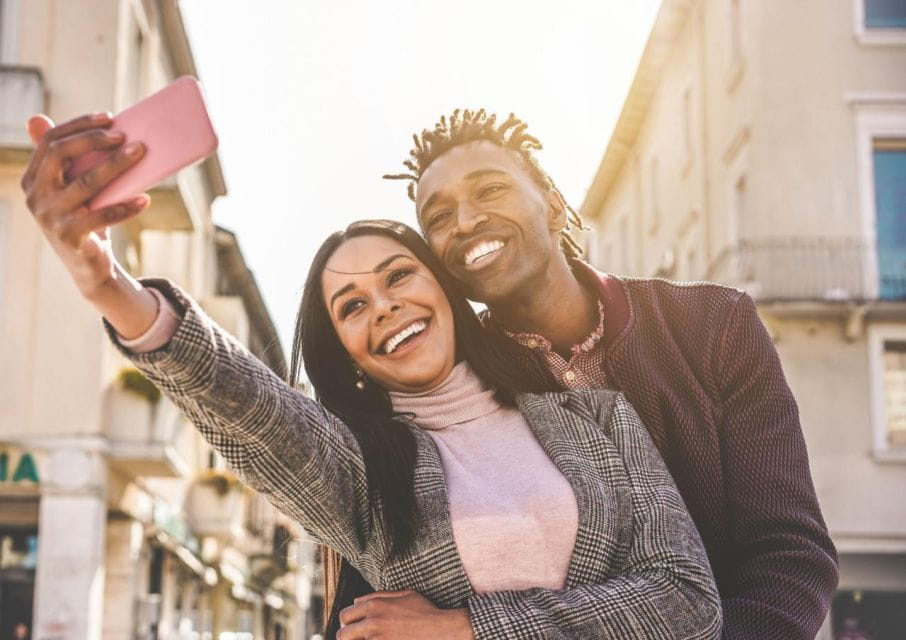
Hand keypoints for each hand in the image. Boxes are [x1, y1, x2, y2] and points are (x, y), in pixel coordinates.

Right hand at [20, 112, 148, 299]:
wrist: (88, 265)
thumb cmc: (83, 218)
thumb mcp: (69, 188)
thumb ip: (62, 159)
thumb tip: (38, 117)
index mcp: (33, 178)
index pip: (50, 141)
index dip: (79, 126)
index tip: (110, 118)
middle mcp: (35, 196)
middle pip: (61, 154)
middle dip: (94, 140)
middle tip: (127, 137)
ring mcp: (49, 217)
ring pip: (85, 183)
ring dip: (116, 165)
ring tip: (140, 153)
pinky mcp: (69, 237)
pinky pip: (101, 216)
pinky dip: (125, 207)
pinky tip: (145, 199)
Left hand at [337, 590, 474, 639]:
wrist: (442, 632)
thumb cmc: (426, 612)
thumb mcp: (405, 594)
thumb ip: (379, 595)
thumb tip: (357, 600)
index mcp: (375, 605)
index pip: (346, 615)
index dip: (348, 622)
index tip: (353, 627)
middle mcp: (373, 623)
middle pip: (343, 634)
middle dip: (347, 636)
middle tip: (356, 638)